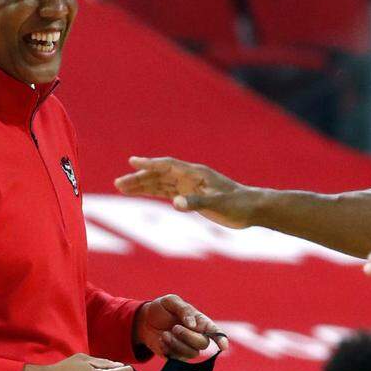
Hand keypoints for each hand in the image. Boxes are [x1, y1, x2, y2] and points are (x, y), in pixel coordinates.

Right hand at [115, 156, 254, 228]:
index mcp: (196, 174)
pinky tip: (141, 193)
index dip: (149, 164)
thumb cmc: (238, 204)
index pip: (168, 165)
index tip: (132, 162)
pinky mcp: (192, 197)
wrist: (252, 209)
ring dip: (142, 185)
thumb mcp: (218, 204)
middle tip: (118, 183)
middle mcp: (190, 178)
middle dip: (139, 178)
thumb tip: (175, 203)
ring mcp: (190, 187)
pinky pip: (167, 192)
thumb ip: (196, 203)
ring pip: (160, 183)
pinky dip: (153, 192)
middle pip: (159, 175)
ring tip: (121, 188)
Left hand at [134, 294, 228, 361]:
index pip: (215, 332)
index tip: (223, 347)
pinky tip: (161, 339)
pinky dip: (168, 349)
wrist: (145, 321)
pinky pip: (177, 358)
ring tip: (165, 334)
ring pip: (191, 353)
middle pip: (203, 343)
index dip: (221, 339)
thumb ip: (184, 310)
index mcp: (200, 321)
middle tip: (175, 328)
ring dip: (177, 343)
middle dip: (188, 336)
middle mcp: (197, 335)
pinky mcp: (176, 356)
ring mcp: (187, 347)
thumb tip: (193, 324)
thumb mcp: (171, 301)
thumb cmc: (161, 309)